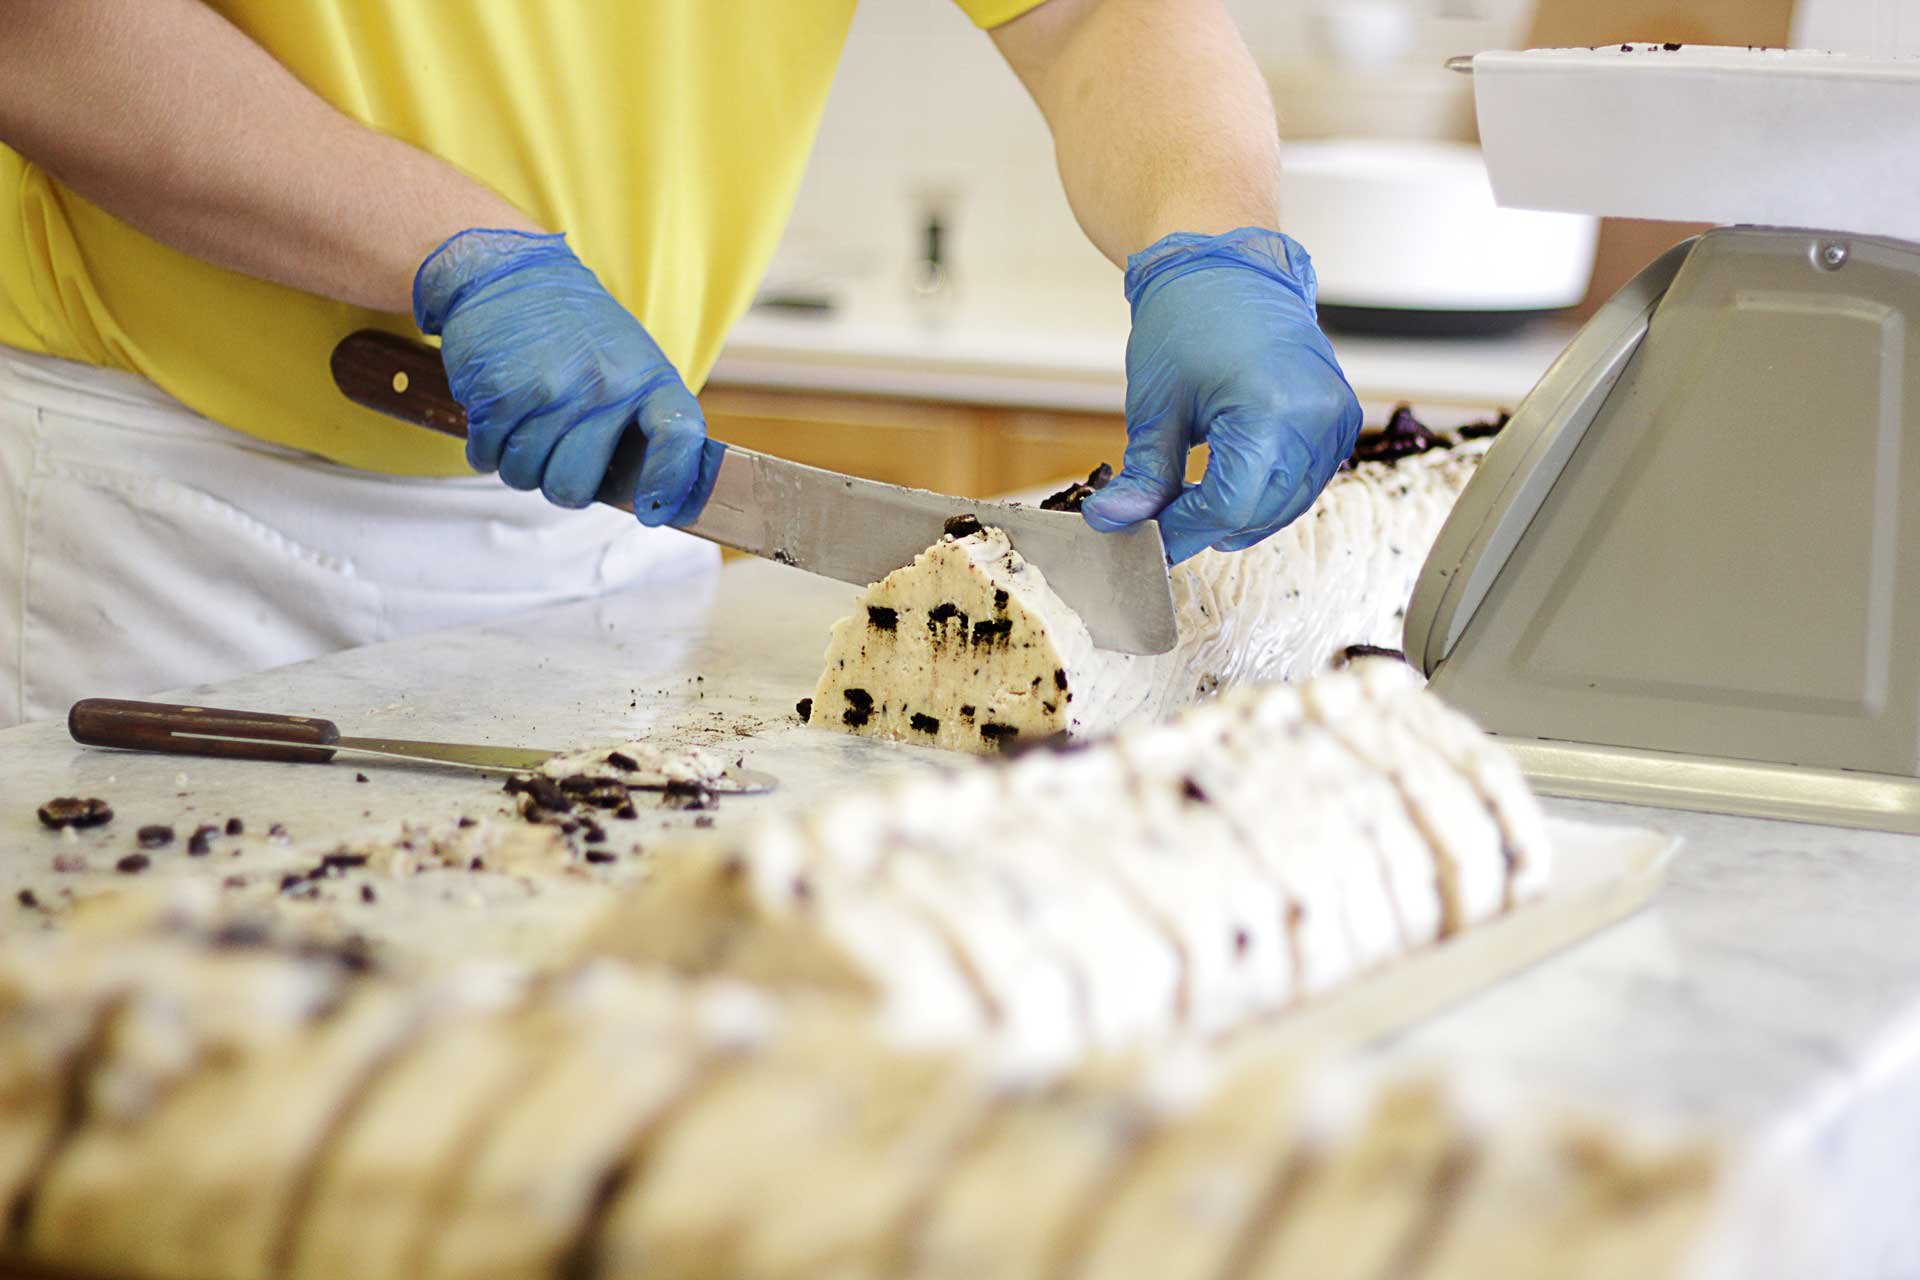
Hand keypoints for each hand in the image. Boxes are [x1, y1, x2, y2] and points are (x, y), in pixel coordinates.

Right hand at [413, 229, 721, 525]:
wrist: (509, 273)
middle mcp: (605, 387)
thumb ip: (639, 424)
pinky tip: (495, 415)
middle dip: (556, 483)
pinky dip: (484, 448)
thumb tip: (653, 504)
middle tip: (553, 452)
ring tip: (522, 425)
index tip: (653, 510)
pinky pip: (485, 456)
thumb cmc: (575, 334)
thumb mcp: (628, 363)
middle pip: (574, 488)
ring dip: (516, 464)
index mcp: (648, 380)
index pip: (678, 438)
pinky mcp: (500, 391)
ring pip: (524, 477)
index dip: (669, 482)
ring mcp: (551, 390)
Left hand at [1081, 228, 1362, 564]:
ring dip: (1240, 516)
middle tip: (1164, 526)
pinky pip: (1308, 479)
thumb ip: (1144, 474)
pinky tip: (1232, 488)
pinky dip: (1270, 494)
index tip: (1150, 536)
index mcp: (1269, 412)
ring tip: (1193, 509)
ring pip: (1288, 504)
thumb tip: (1116, 521)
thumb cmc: (1188, 318)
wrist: (1228, 265)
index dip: (1185, 529)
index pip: (1228, 507)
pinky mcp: (1340, 417)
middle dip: (1207, 527)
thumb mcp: (1157, 404)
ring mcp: (1335, 418)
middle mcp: (1314, 418)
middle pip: (1260, 511)